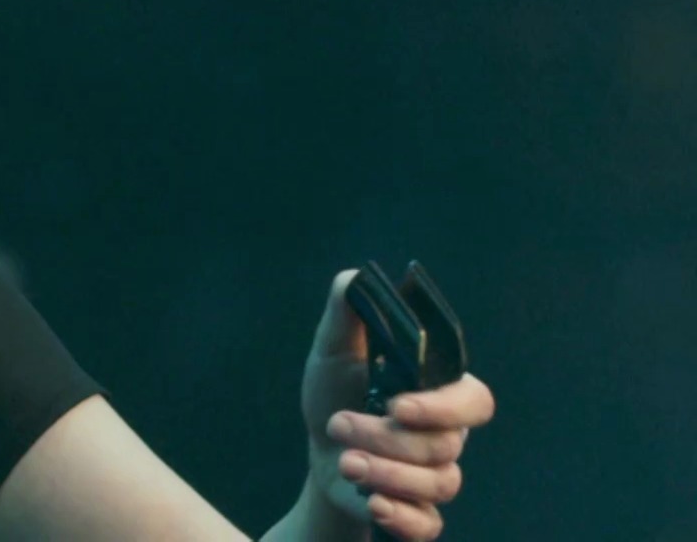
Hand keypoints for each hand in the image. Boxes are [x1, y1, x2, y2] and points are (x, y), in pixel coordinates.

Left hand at [299, 269, 496, 540]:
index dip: (442, 407)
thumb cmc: (337, 395)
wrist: (321, 454)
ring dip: (382, 472)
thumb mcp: (333, 351)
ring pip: (436, 484)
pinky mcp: (419, 515)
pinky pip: (428, 524)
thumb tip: (357, 277)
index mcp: (437, 395)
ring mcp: (436, 479)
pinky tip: (371, 501)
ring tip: (343, 461)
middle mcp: (446, 438)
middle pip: (445, 446)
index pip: (473, 400)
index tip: (397, 405)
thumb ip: (348, 313)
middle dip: (390, 440)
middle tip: (340, 426)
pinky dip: (401, 515)